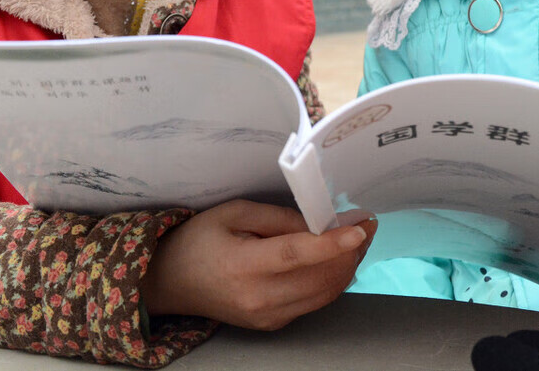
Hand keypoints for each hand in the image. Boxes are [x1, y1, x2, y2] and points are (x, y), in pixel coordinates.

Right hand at [142, 199, 375, 329]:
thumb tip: (320, 222)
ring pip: (324, 293)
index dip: (332, 243)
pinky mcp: (272, 325)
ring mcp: (267, 317)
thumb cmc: (200, 239)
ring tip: (358, 239)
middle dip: (351, 250)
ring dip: (347, 266)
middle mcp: (258, 298)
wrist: (172, 282)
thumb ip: (278, 218)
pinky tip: (337, 260)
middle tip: (367, 224)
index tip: (361, 227)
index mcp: (242, 266)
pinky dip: (332, 281)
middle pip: (319, 277)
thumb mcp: (234, 213)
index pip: (296, 254)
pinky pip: (314, 303)